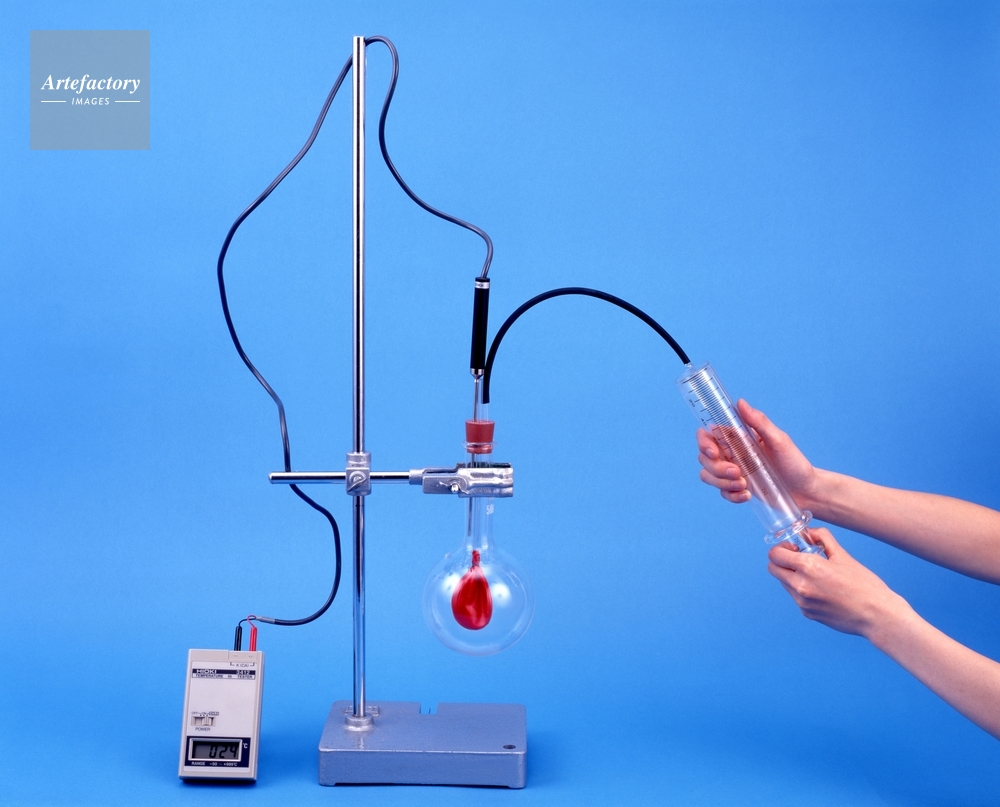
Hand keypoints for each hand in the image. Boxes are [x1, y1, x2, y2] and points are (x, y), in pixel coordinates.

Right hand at [696, 399, 819, 508]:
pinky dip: (731, 495)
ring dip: (722, 482)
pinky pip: (721, 492)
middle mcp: (731, 453)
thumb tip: (741, 402)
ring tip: (743, 485)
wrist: (806, 492)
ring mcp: (733, 471)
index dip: (703, 442)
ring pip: (708, 475)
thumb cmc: (795, 463)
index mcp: (738, 438)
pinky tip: (747, 495)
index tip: (714, 452)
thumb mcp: (779, 441)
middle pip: (704, 458)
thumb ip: (759, 422)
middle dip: (716, 468)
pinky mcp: (736, 488)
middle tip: (737, 472)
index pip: (707, 435)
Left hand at [767, 528, 906, 638]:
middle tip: (799, 558)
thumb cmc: (864, 585)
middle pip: (773, 569)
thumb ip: (823, 539)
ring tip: (815, 575)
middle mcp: (800, 585)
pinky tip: (822, 590)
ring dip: (791, 575)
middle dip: (782, 561)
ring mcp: (802, 602)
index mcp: (809, 567)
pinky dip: (802, 590)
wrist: (877, 616)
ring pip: (783, 583)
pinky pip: (795, 597)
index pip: (774, 555)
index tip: (793, 547)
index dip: (781, 549)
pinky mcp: (807, 613)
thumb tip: (810, 532)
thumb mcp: (843, 556)